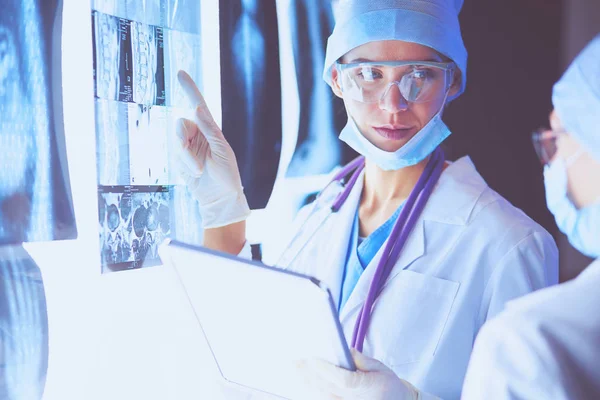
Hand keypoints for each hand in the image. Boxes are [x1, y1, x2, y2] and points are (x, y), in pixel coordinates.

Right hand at [175, 70, 249, 228]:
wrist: (220, 197)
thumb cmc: (227, 174)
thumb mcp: (221, 150)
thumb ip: (208, 129)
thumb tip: (196, 108)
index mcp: (210, 129)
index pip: (198, 104)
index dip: (189, 89)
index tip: (181, 73)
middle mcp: (197, 134)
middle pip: (180, 125)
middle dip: (184, 142)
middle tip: (196, 162)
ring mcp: (187, 147)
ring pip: (176, 141)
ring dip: (186, 157)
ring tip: (199, 171)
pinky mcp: (179, 159)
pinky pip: (175, 156)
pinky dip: (185, 165)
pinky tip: (195, 174)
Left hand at [296, 349, 418, 399]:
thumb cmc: (387, 385)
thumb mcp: (381, 368)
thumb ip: (363, 360)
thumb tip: (347, 350)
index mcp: (366, 387)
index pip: (343, 379)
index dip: (326, 369)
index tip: (312, 359)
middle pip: (326, 388)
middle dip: (309, 373)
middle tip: (295, 361)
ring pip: (322, 396)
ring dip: (307, 382)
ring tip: (296, 369)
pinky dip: (313, 391)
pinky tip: (305, 382)